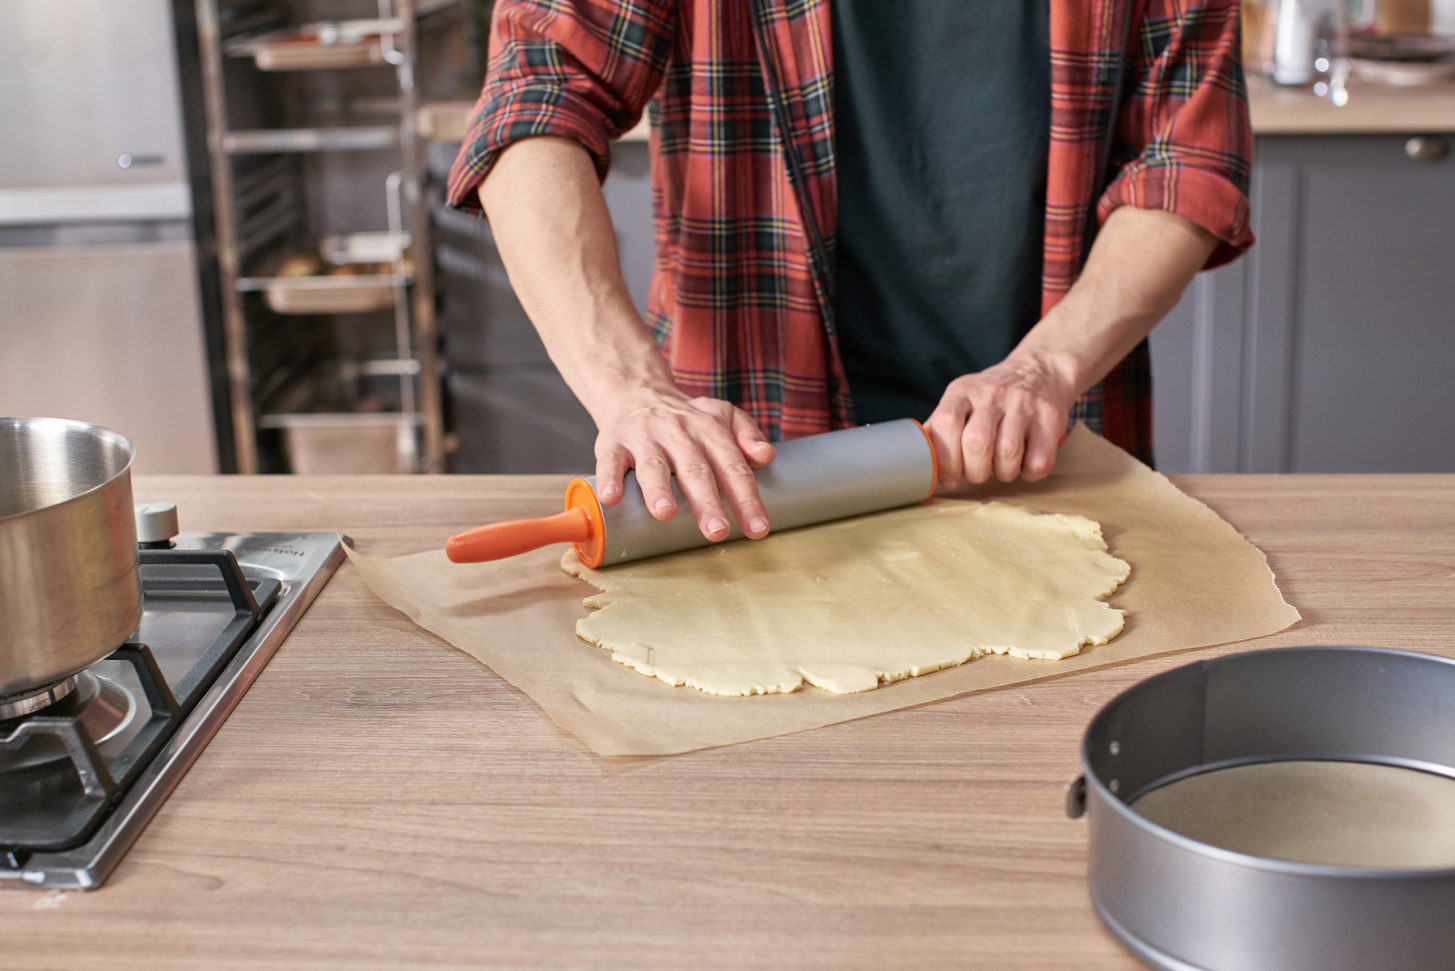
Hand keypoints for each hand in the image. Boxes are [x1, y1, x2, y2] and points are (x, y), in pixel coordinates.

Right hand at [593, 390, 775, 541]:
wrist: (637, 391)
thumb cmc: (686, 418)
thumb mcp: (722, 416)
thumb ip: (747, 434)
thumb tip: (767, 455)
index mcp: (710, 430)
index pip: (733, 467)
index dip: (747, 498)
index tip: (757, 528)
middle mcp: (678, 432)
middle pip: (696, 471)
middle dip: (708, 502)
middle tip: (718, 531)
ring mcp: (645, 437)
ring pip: (653, 466)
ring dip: (659, 489)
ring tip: (665, 513)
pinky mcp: (613, 442)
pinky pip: (610, 461)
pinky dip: (609, 478)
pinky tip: (611, 497)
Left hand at [924, 351, 1076, 487]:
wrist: (1040, 370)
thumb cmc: (991, 397)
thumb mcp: (960, 400)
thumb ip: (940, 427)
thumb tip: (916, 461)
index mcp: (962, 392)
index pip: (946, 423)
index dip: (945, 459)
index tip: (950, 477)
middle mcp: (993, 394)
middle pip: (977, 442)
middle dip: (975, 471)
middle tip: (978, 473)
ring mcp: (1024, 404)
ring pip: (1008, 453)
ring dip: (1003, 472)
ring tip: (1002, 467)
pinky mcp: (1051, 417)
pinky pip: (1039, 460)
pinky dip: (1029, 472)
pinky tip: (1025, 464)